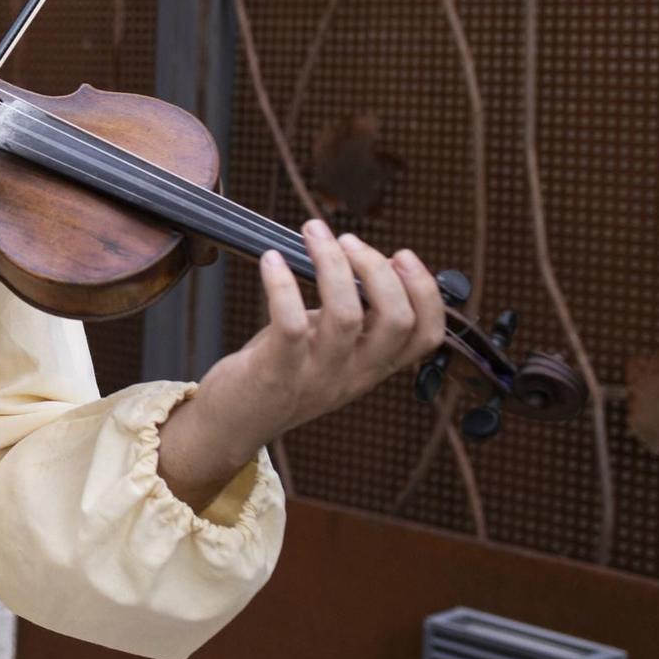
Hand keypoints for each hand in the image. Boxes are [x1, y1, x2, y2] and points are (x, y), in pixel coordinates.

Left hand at [157, 220, 445, 505]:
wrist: (232, 424)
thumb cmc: (279, 373)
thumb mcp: (328, 350)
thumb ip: (351, 318)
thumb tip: (362, 262)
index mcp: (372, 367)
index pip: (426, 336)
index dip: (426, 292)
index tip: (403, 256)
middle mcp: (352, 374)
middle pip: (396, 320)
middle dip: (379, 269)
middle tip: (349, 240)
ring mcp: (317, 376)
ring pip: (346, 315)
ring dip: (332, 264)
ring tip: (314, 234)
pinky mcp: (276, 373)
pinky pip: (290, 323)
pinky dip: (282, 284)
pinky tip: (272, 259)